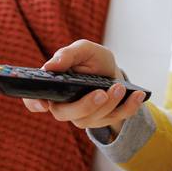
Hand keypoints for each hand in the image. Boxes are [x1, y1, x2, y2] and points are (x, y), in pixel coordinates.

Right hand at [20, 40, 147, 136]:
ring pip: (92, 119)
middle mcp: (64, 105)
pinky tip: (137, 95)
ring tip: (119, 87)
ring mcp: (83, 116)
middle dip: (84, 106)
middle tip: (100, 93)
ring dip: (109, 104)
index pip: (33, 100)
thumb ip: (68, 55)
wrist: (111, 70)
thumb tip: (51, 66)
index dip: (34, 103)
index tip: (43, 103)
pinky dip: (128, 108)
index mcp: (53, 88)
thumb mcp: (83, 50)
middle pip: (65, 114)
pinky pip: (115, 119)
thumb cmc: (92, 60)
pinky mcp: (103, 120)